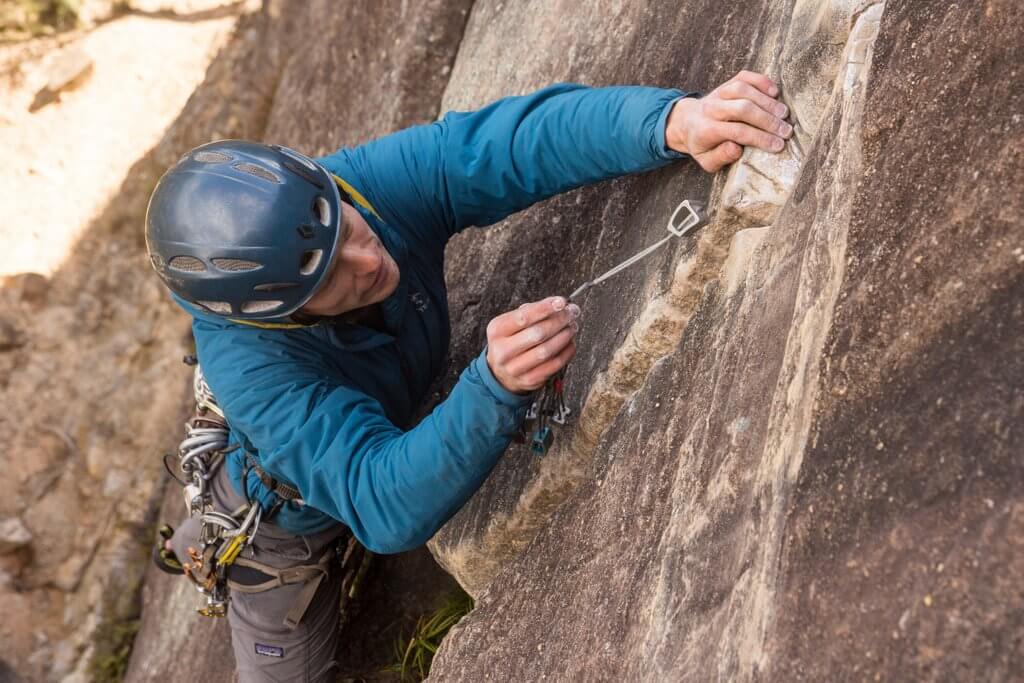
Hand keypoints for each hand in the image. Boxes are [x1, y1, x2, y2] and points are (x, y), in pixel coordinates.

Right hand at [486, 296, 579, 393]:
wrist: (500, 373)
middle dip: (559, 321)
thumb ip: (530, 312)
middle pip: (538, 334)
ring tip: (572, 327)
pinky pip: (554, 365)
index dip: (545, 308)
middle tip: (572, 313)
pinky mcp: (529, 380)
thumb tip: (558, 305)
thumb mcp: (510, 324)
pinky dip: (566, 352)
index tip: (561, 302)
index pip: (523, 317)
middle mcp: (503, 351)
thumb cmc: (510, 342)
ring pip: (547, 350)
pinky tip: (570, 342)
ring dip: (564, 336)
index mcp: (497, 331)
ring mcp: (515, 368)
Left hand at [666, 70, 792, 171]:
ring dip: (767, 102)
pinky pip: (745, 77)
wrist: (687, 122)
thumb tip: (736, 149)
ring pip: (744, 91)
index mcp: (706, 130)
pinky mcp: (727, 83)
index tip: (779, 145)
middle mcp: (711, 108)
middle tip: (787, 131)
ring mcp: (719, 93)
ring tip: (784, 114)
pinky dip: (761, 81)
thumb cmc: (702, 145)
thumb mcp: (706, 160)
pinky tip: (775, 92)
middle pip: (743, 109)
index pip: (738, 132)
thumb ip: (720, 157)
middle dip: (768, 120)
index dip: (760, 138)